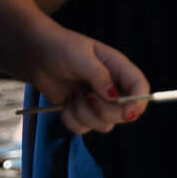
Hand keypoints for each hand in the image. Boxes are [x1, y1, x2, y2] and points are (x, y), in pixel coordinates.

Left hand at [26, 25, 151, 134]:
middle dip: (105, 112)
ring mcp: (97, 102)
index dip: (138, 103)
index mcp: (118, 68)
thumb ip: (99, 76)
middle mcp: (112, 87)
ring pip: (104, 125)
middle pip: (124, 114)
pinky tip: (65, 104)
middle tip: (87, 97)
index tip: (127, 112)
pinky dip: (71, 120)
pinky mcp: (82, 113)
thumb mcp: (80, 57)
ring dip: (84, 115)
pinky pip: (84, 129)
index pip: (140, 88)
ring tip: (73, 96)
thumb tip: (114, 97)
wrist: (36, 56)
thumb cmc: (60, 48)